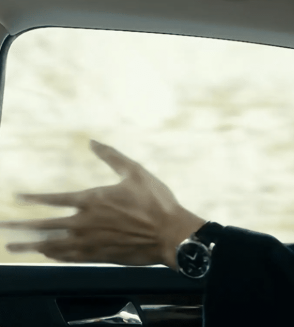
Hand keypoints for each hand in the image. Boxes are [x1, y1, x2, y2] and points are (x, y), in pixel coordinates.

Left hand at [0, 140, 205, 269]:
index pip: (53, 199)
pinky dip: (55, 255)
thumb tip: (93, 142)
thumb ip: (112, 157)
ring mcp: (91, 242)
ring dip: (31, 246)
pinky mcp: (100, 255)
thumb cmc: (156, 202)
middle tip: (2, 227)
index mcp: (93, 200)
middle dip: (20, 227)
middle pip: (45, 226)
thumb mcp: (136, 172)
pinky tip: (46, 254)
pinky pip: (70, 257)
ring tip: (14, 247)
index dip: (33, 199)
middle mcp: (86, 222)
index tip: (16, 198)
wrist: (171, 235)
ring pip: (53, 245)